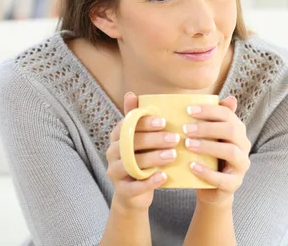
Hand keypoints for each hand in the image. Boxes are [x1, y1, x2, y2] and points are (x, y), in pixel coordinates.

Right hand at [105, 92, 180, 212]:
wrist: (134, 194)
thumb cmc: (141, 159)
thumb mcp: (140, 139)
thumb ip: (137, 118)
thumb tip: (131, 93)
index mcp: (117, 137)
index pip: (129, 126)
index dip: (145, 123)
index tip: (164, 121)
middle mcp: (112, 153)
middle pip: (132, 144)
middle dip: (155, 140)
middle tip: (175, 138)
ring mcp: (114, 172)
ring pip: (133, 164)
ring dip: (154, 158)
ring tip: (173, 155)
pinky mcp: (121, 191)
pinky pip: (134, 186)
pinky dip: (150, 182)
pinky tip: (164, 176)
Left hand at [184, 96, 251, 206]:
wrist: (211, 189)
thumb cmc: (208, 158)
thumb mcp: (209, 138)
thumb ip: (213, 119)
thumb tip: (229, 98)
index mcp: (238, 131)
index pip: (227, 115)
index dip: (209, 111)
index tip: (188, 110)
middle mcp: (244, 146)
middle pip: (231, 131)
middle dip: (207, 128)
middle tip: (185, 129)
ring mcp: (241, 166)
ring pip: (230, 152)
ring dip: (207, 147)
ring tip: (187, 145)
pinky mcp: (234, 184)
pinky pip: (223, 178)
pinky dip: (206, 172)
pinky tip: (191, 166)